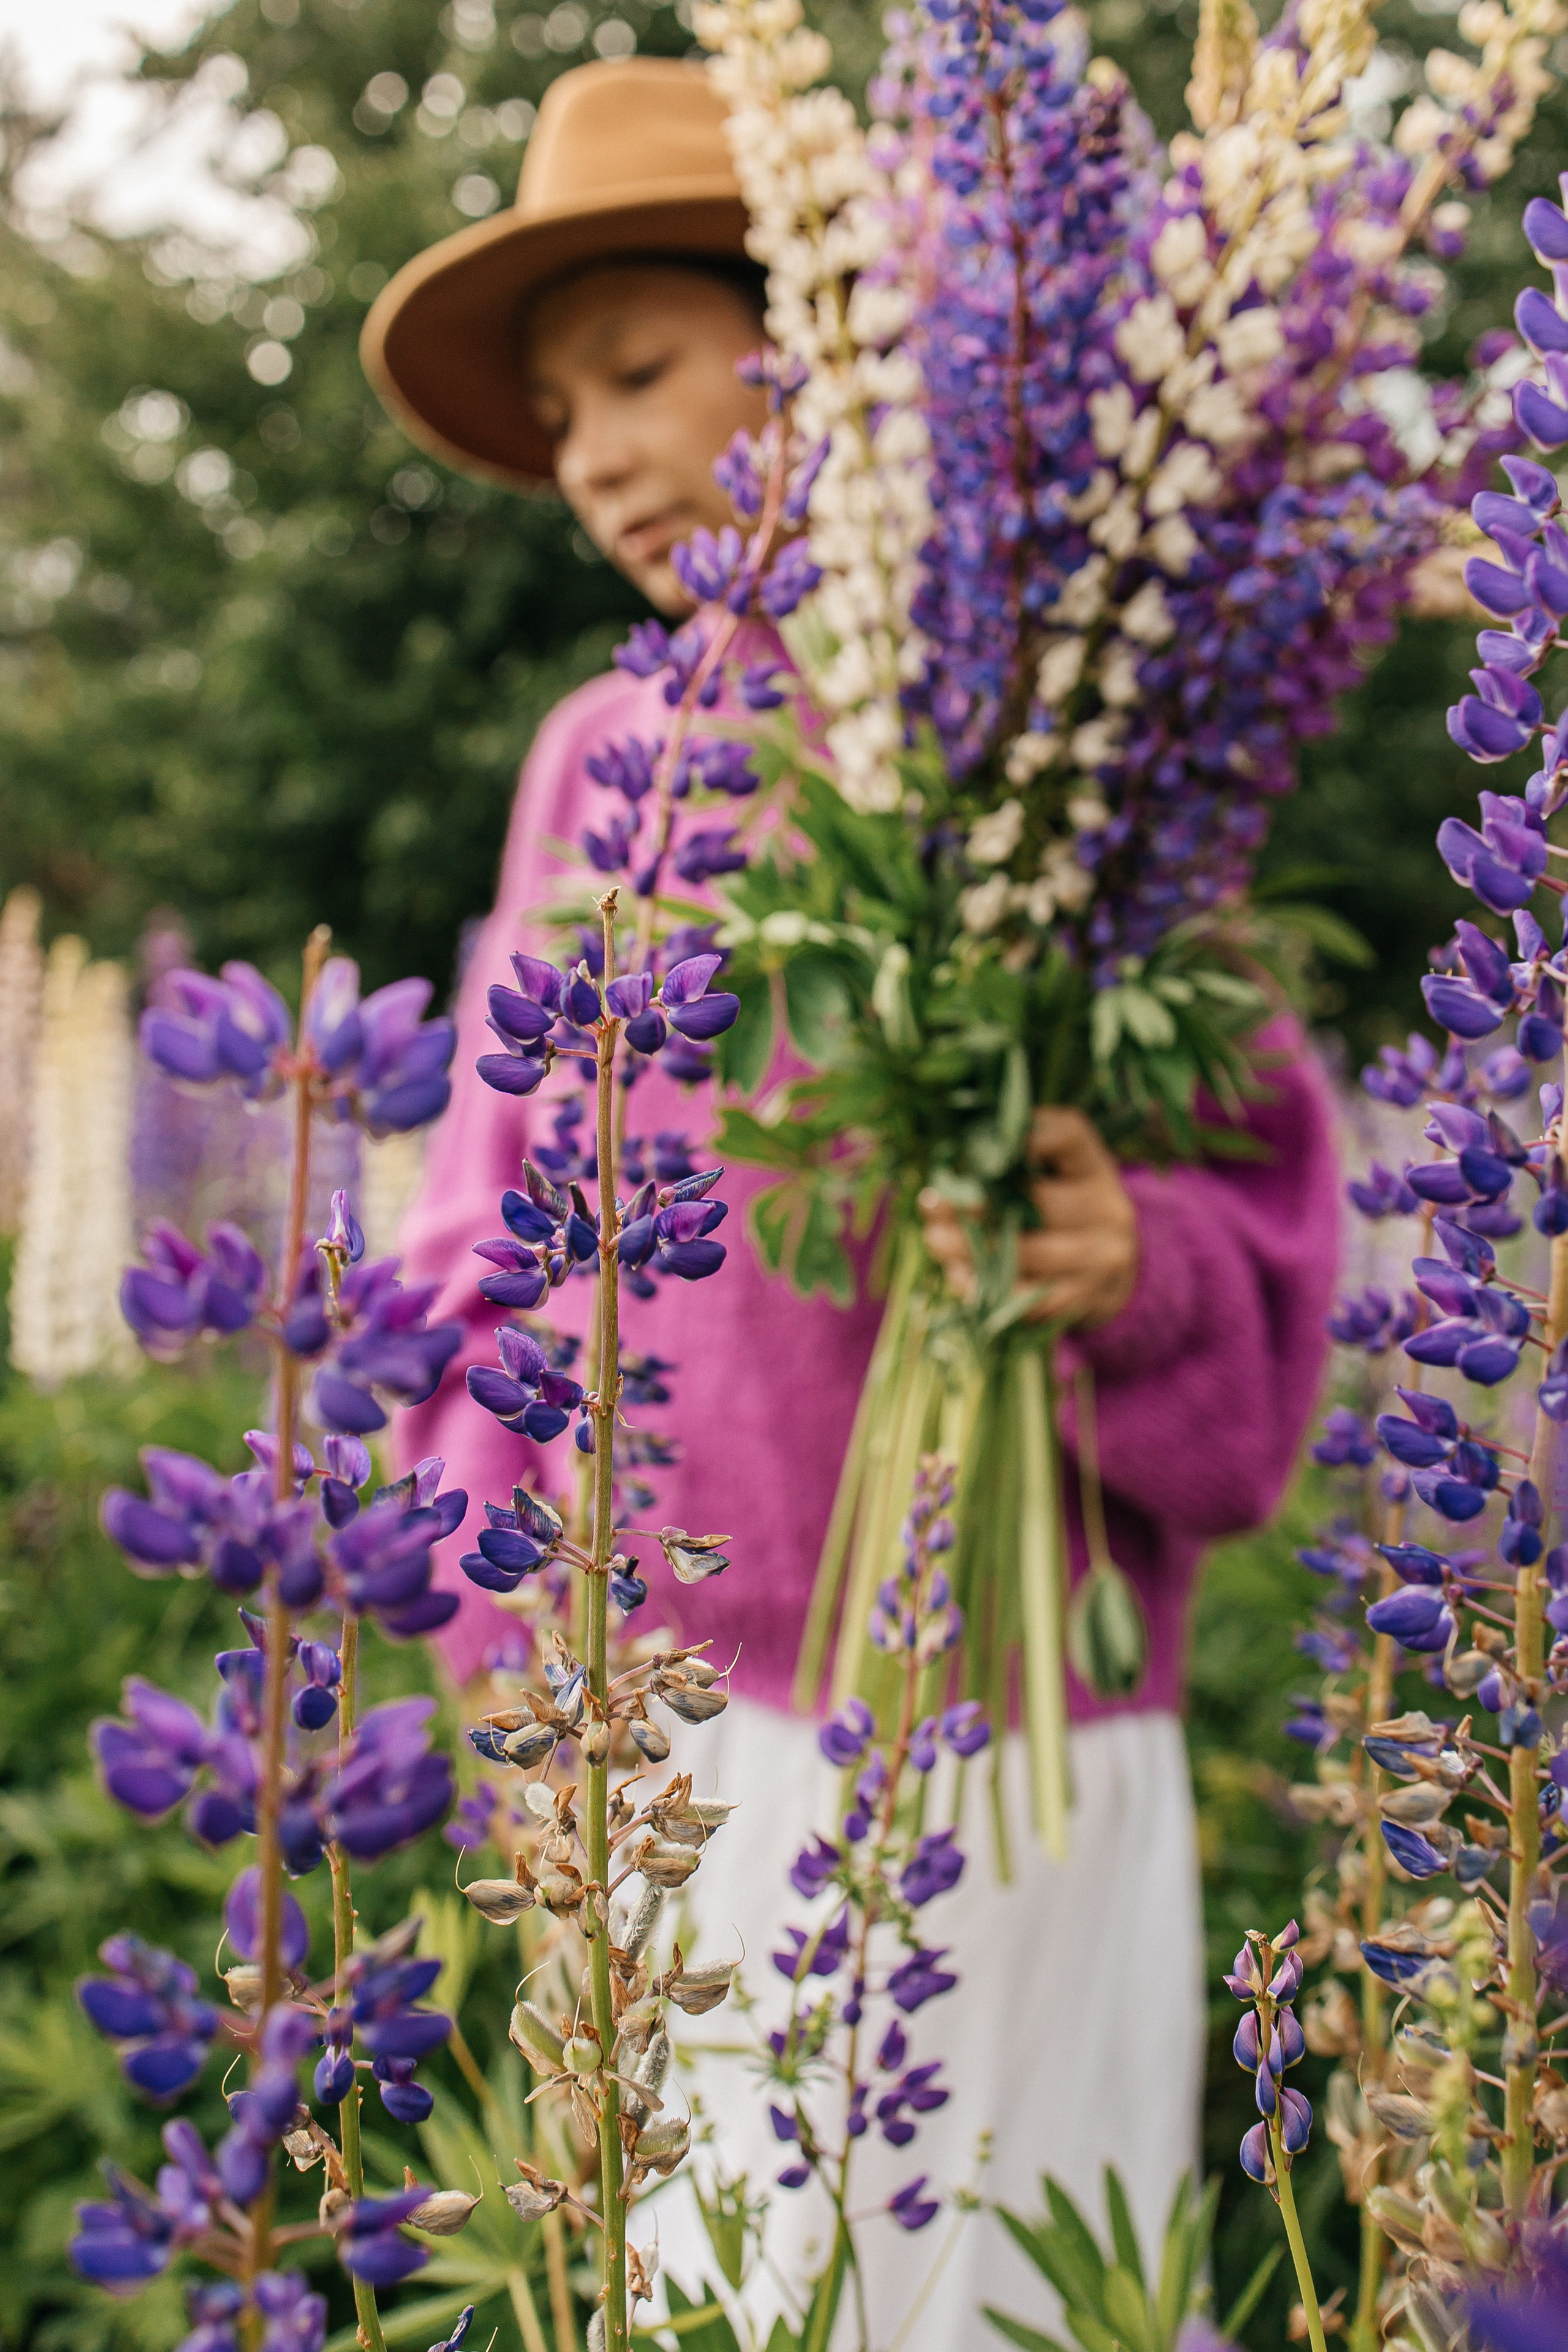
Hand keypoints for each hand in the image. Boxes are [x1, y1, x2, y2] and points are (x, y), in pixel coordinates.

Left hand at [919, 1107, 1138, 1329]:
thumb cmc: (1064, 1209)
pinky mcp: (1081, 1298)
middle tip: (933, 1204)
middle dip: (976, 1204)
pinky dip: (985, 1286)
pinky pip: (1025, 1296)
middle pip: (1038, 1202)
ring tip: (935, 1239)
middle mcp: (1106, 1209)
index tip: (977, 1146)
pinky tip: (957, 1274)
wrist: (1110, 1271)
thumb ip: (1016, 1157)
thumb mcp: (1056, 1172)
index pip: (1067, 1136)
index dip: (1024, 1137)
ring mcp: (1099, 1257)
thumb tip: (958, 1152)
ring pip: (1027, 1253)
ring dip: (971, 1248)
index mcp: (1093, 1167)